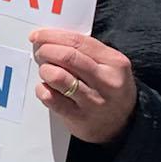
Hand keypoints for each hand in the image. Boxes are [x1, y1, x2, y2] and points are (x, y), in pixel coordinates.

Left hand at [29, 29, 137, 144]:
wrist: (122, 125)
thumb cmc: (109, 90)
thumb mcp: (109, 66)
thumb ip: (85, 52)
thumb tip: (50, 39)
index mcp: (115, 63)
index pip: (78, 41)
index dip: (53, 36)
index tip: (38, 35)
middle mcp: (106, 81)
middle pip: (67, 57)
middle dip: (46, 51)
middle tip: (40, 53)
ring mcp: (93, 101)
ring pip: (57, 76)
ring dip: (45, 70)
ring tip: (46, 71)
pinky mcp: (78, 117)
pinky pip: (50, 98)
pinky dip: (42, 89)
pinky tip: (47, 88)